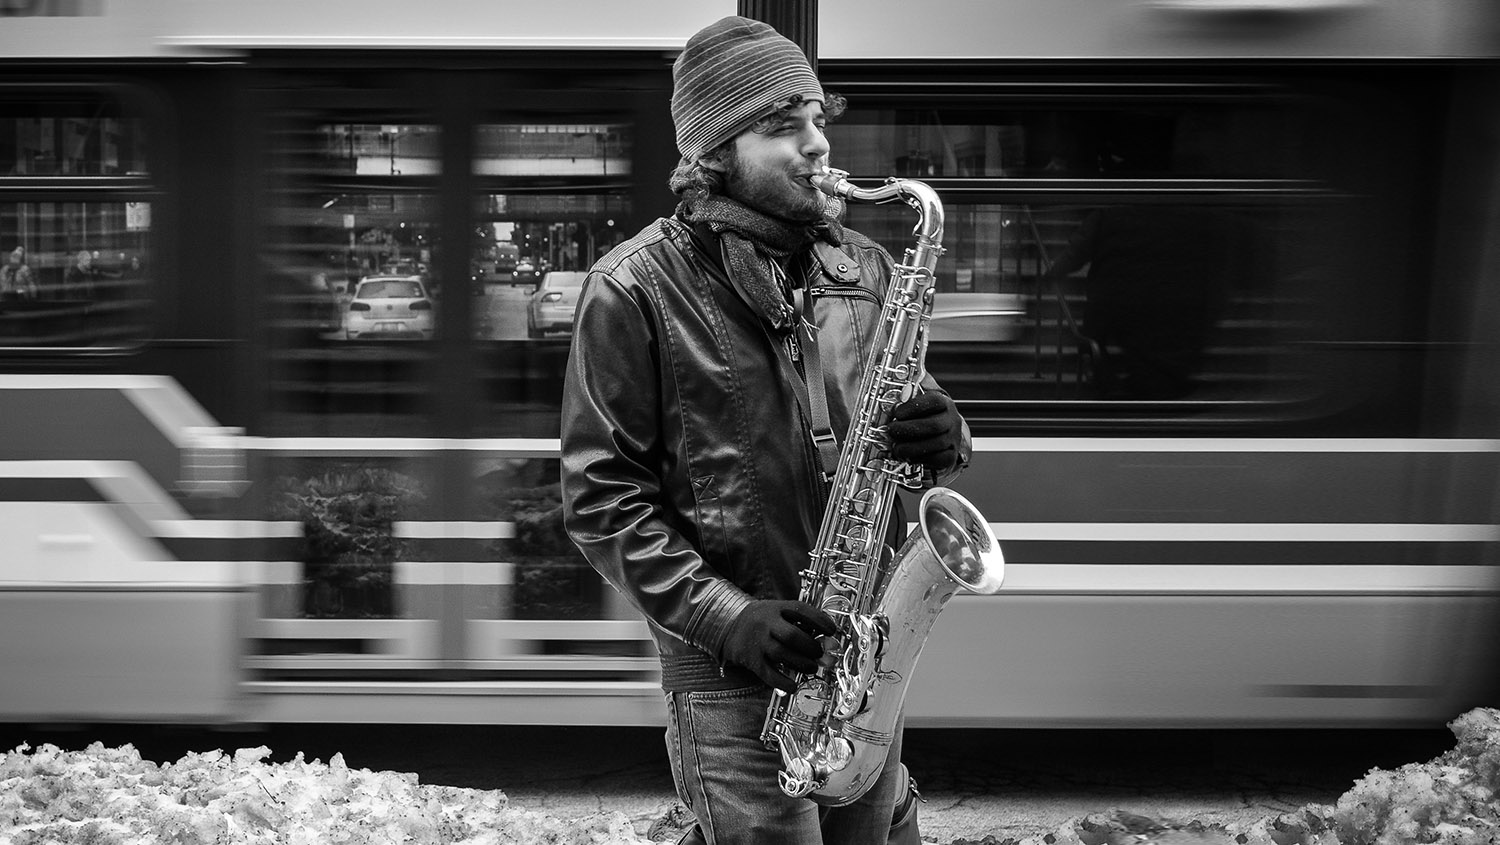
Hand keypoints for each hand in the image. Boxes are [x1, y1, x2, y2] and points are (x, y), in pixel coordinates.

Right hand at [720, 600, 836, 691]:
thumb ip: (803, 626)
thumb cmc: (763, 621)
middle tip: (819, 653)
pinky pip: (768, 674)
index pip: (801, 610)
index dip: (819, 620)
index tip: (832, 630)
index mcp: (776, 609)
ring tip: (812, 667)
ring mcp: (758, 642)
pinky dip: (783, 681)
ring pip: (782, 654)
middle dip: (811, 647)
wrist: (729, 626)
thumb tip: (830, 645)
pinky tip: (794, 685)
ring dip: (802, 664)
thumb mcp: (780, 615)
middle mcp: (766, 624)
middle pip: (792, 635)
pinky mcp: (751, 660)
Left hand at [887, 391, 962, 471]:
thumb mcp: (919, 400)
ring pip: (936, 444)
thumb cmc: (926, 416)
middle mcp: (952, 420)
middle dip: (909, 429)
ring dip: (912, 447)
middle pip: (934, 425)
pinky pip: (939, 459)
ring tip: (896, 447)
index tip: (897, 413)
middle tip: (891, 430)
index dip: (913, 407)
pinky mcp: (951, 455)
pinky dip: (921, 459)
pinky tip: (908, 457)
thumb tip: (899, 389)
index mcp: (944, 403)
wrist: (943, 433)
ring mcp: (953, 439)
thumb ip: (910, 393)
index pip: (934, 401)